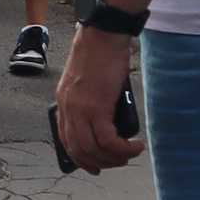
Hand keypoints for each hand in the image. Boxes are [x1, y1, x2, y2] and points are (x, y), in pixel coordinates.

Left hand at [53, 22, 143, 173]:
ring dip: (115, 158)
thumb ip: (88, 99)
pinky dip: (123, 149)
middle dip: (100, 163)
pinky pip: (109, 141)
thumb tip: (106, 118)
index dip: (80, 157)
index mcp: (64, 102)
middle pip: (79, 150)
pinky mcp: (97, 107)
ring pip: (94, 149)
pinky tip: (135, 146)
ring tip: (130, 153)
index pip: (66, 140)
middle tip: (118, 162)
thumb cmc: (100, 53)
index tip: (95, 164)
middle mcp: (68, 109)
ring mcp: (81, 110)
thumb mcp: (87, 80)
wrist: (104, 35)